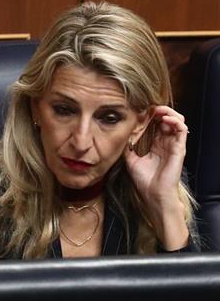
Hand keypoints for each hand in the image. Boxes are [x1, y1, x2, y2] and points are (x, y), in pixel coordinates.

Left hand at [124, 104, 188, 248]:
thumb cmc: (143, 179)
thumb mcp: (130, 158)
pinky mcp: (179, 148)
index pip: (155, 123)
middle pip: (166, 119)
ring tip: (158, 110)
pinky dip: (175, 121)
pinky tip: (165, 119)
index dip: (148, 115)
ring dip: (168, 112)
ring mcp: (173, 144)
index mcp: (155, 143)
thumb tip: (119, 133)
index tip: (138, 110)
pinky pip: (182, 130)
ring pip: (177, 121)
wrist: (152, 193)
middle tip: (149, 106)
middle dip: (158, 110)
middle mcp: (165, 142)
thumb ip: (127, 145)